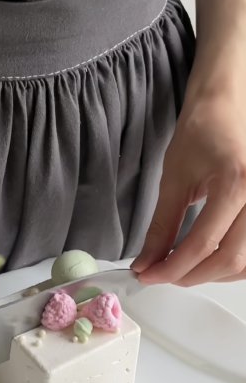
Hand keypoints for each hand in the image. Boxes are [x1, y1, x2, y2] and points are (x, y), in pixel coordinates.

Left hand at [132, 75, 245, 285]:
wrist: (226, 107)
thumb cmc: (202, 132)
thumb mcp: (173, 179)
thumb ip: (161, 226)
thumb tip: (147, 263)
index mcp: (236, 183)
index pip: (202, 243)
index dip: (171, 267)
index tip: (148, 275)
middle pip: (229, 260)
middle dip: (191, 275)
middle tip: (163, 276)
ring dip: (214, 275)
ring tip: (184, 269)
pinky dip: (232, 265)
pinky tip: (210, 261)